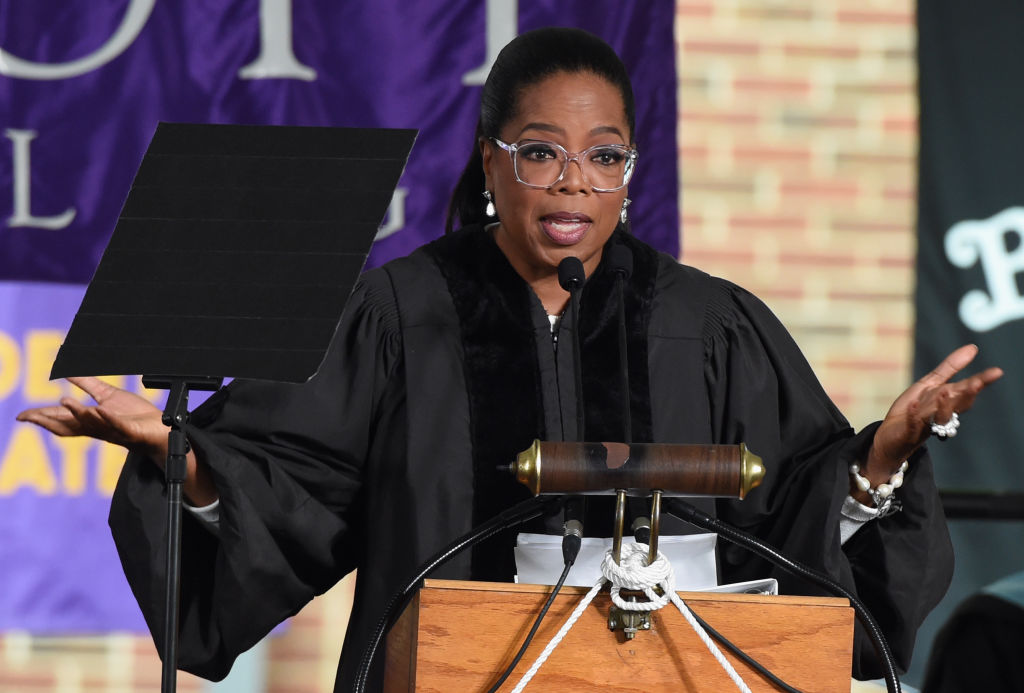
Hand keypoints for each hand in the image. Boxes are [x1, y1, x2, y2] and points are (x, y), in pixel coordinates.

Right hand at [16, 377, 218, 504]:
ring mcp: (114, 430)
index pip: (60, 420)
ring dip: (77, 413)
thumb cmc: (134, 415)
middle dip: (49, 421)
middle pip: (69, 427)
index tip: (21, 416)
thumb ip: (87, 384)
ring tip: (64, 401)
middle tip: (29, 416)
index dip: (40, 418)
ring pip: (92, 424)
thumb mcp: (107, 396)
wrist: (161, 428)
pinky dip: (107, 418)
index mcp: (90, 421)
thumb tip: (65, 372)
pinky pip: (117, 425)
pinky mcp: (131, 431)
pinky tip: (99, 409)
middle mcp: (98, 428)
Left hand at [860, 344, 1002, 491]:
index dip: (980, 382)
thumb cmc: (914, 409)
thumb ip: (950, 368)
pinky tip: (913, 404)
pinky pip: (913, 425)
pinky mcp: (908, 432)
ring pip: (939, 417)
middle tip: (976, 383)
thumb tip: (973, 348)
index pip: (966, 391)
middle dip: (967, 394)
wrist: (891, 436)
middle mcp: (941, 414)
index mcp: (948, 401)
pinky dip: (913, 415)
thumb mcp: (929, 384)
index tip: (996, 371)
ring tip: (944, 391)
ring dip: (943, 405)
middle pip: (957, 404)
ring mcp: (926, 424)